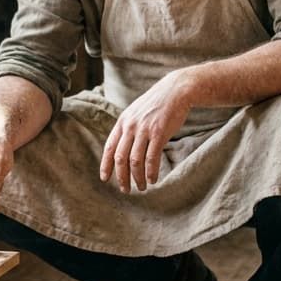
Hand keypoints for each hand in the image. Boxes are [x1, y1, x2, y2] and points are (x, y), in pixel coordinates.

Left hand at [99, 70, 193, 191]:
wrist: (176, 90)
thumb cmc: (157, 105)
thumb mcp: (136, 113)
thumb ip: (128, 129)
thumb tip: (122, 149)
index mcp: (122, 122)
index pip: (109, 147)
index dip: (105, 165)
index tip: (104, 179)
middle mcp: (130, 126)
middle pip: (120, 158)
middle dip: (121, 177)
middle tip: (125, 190)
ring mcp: (144, 129)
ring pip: (135, 160)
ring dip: (137, 177)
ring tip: (142, 187)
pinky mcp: (159, 132)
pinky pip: (152, 157)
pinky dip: (151, 171)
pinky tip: (153, 179)